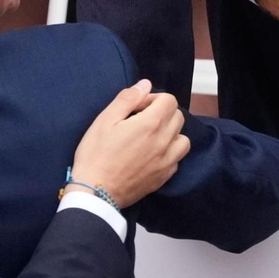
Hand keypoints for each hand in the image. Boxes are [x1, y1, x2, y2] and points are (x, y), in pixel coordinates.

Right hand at [70, 79, 190, 208]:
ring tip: (150, 137)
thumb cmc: (96, 154)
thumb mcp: (105, 120)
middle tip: (140, 120)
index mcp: (151, 124)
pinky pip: (177, 159)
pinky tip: (152, 155)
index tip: (137, 108)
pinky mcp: (164, 177)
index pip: (169, 100)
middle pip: (177, 117)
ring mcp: (167, 161)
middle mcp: (164, 141)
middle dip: (162, 112)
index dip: (152, 99)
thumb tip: (145, 85)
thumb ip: (128, 99)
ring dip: (170, 133)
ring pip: (183, 139)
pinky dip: (169, 153)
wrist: (96, 192)